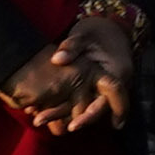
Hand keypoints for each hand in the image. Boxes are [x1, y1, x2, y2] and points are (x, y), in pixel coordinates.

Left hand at [0, 17, 129, 133]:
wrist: (106, 28)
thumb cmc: (97, 32)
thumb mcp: (85, 35)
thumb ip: (72, 46)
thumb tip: (57, 59)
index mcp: (117, 72)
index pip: (106, 101)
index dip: (90, 115)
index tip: (72, 127)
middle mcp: (113, 85)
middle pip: (94, 110)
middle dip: (71, 120)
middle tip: (42, 121)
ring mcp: (103, 88)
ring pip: (85, 109)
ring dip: (64, 116)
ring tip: (37, 117)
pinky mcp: (93, 89)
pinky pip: (81, 103)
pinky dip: (64, 107)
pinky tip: (43, 108)